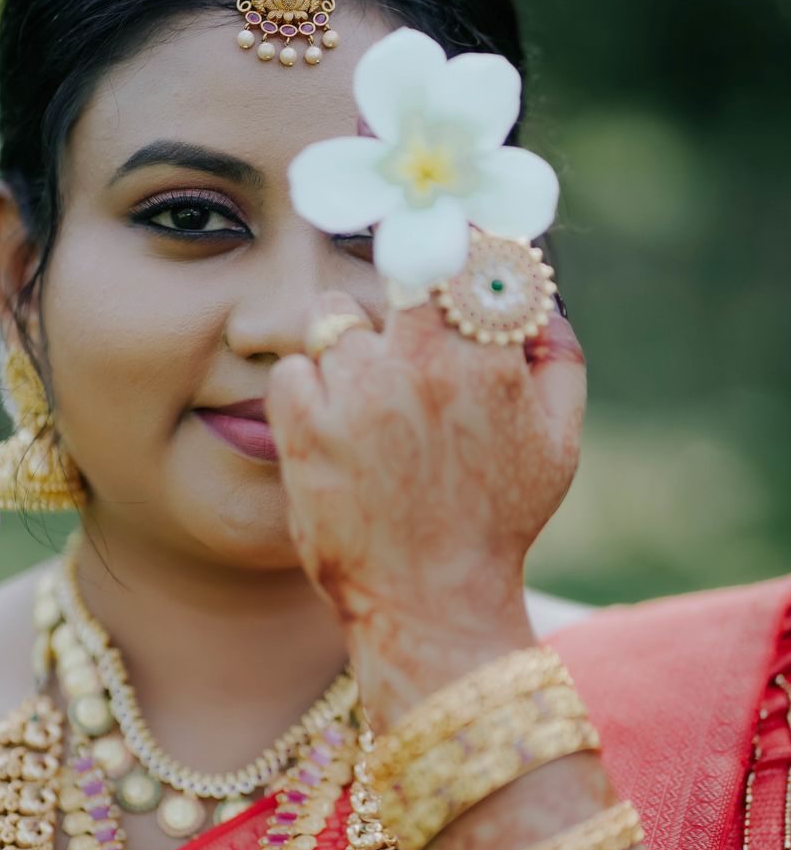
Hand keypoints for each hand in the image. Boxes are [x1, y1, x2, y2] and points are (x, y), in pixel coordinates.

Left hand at [265, 285, 586, 723]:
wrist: (432, 602)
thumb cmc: (498, 523)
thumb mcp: (558, 444)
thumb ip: (559, 356)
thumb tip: (537, 297)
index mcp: (486, 360)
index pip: (466, 255)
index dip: (455, 247)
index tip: (447, 254)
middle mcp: (419, 365)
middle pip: (397, 274)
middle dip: (402, 296)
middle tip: (403, 333)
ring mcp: (355, 394)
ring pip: (334, 317)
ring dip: (347, 345)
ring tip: (365, 399)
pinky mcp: (304, 427)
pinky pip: (291, 368)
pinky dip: (306, 388)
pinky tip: (330, 427)